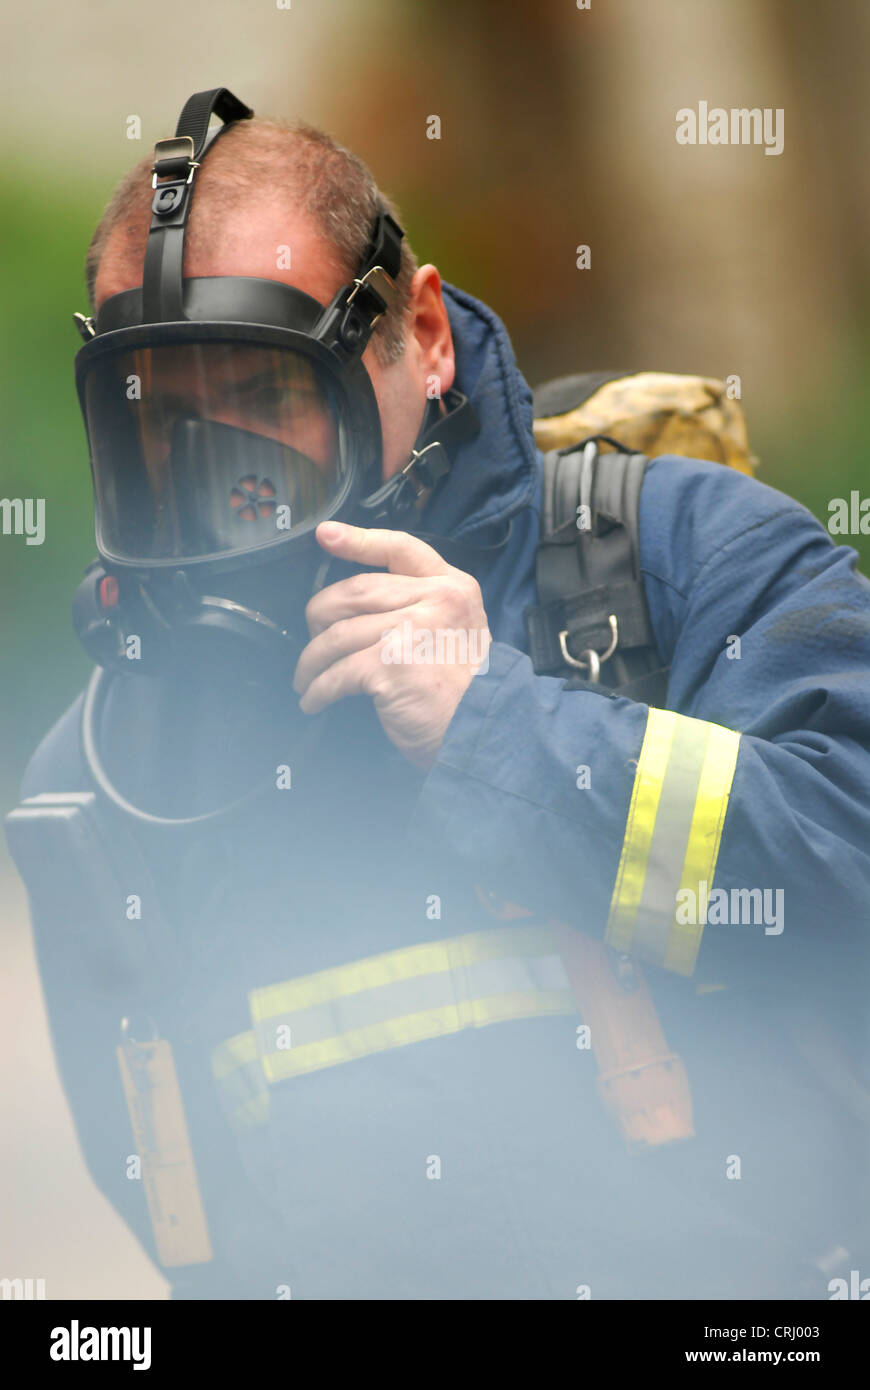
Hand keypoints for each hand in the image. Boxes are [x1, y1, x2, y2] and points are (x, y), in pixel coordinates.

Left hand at [293, 520, 491, 769]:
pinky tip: (313, 700)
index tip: (326, 535)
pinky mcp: (390, 666)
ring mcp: (412, 631)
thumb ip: (422, 604)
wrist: (484, 727)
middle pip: (355, 590)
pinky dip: (318, 689)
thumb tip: (359, 602)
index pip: (401, 548)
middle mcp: (434, 601)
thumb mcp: (458, 627)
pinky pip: (338, 673)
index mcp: (451, 586)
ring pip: (338, 634)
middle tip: (312, 636)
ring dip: (313, 660)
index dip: (359, 540)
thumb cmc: (464, 684)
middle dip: (320, 613)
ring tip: (306, 677)